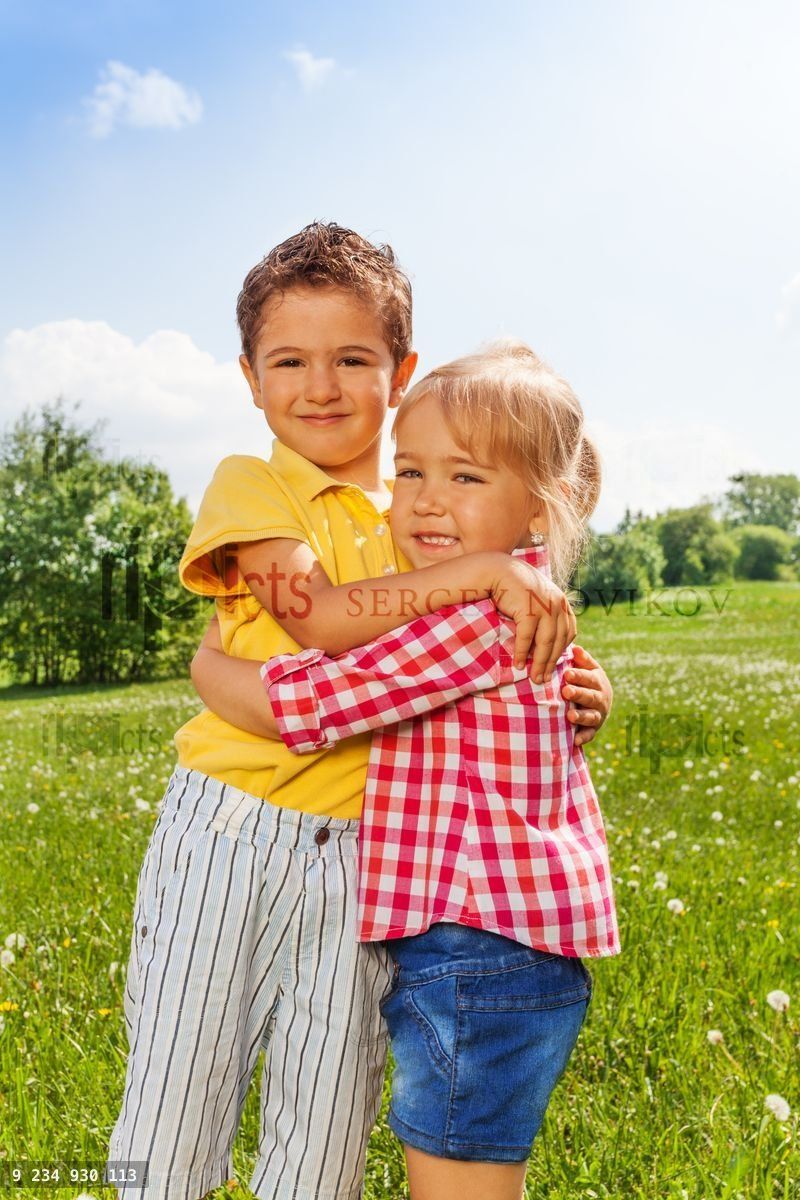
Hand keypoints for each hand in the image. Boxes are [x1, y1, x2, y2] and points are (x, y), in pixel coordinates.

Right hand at [489, 560, 575, 679]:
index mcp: (561, 601)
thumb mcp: (536, 599)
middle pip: (558, 640)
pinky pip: (526, 637)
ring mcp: (544, 606)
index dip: (562, 650)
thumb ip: (545, 614)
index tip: (554, 665)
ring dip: (539, 663)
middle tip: (544, 680)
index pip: (568, 632)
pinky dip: (521, 653)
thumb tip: (546, 640)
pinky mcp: (528, 610)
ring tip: (534, 678)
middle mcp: (557, 603)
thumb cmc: (514, 587)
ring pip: (545, 642)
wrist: (497, 571)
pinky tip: (518, 664)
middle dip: (551, 663)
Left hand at [562, 644, 612, 746]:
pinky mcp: (593, 730)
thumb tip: (575, 648)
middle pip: (591, 696)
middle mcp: (601, 699)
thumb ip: (582, 660)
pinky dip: (583, 738)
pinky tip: (575, 741)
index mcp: (598, 681)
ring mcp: (597, 715)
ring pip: (591, 716)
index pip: (590, 678)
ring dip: (581, 716)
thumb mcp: (587, 668)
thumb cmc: (586, 681)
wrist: (597, 703)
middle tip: (566, 691)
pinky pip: (589, 735)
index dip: (579, 676)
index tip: (567, 673)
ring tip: (569, 715)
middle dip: (579, 694)